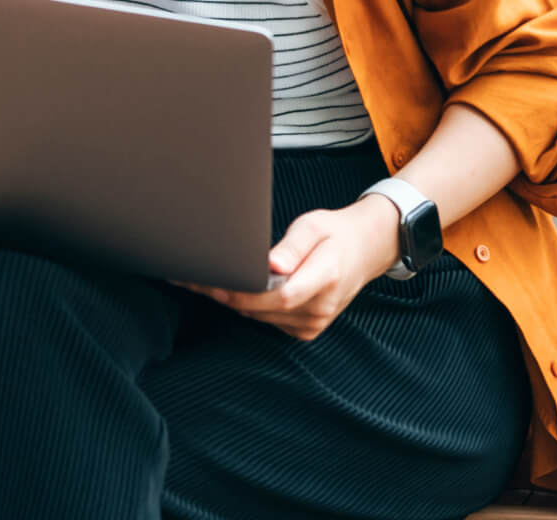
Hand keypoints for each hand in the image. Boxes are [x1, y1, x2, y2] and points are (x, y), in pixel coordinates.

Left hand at [185, 197, 399, 340]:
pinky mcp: (307, 329)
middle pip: (264, 308)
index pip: (279, 295)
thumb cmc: (334, 233)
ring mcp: (315, 322)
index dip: (243, 292)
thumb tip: (272, 265)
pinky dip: (248, 307)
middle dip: (226, 294)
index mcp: (325, 277)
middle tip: (192, 276)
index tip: (214, 280)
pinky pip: (269, 321)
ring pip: (262, 317)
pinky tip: (228, 292)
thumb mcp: (313, 226)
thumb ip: (293, 247)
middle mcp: (320, 306)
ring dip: (232, 302)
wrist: (363, 251)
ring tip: (202, 281)